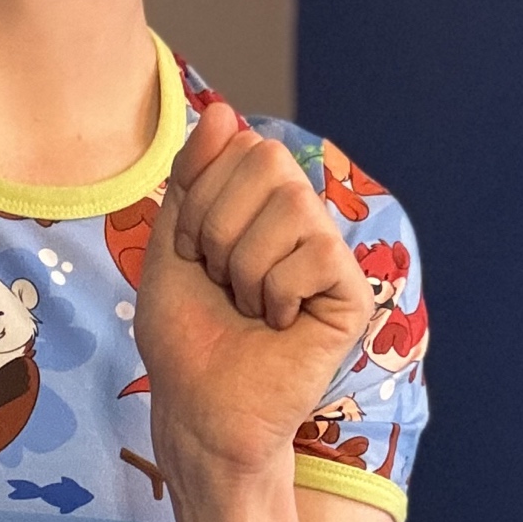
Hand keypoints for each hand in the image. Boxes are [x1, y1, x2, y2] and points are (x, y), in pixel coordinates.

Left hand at [135, 100, 373, 485]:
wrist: (200, 411)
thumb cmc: (186, 340)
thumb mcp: (171, 245)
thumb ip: (194, 176)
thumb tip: (226, 111)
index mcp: (261, 206)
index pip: (242, 145)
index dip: (200, 201)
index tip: (193, 255)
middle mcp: (301, 222)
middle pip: (269, 160)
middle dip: (220, 226)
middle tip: (222, 281)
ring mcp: (329, 256)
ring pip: (291, 207)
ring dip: (246, 267)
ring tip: (249, 308)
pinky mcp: (352, 296)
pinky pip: (316, 255)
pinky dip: (278, 294)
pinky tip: (278, 326)